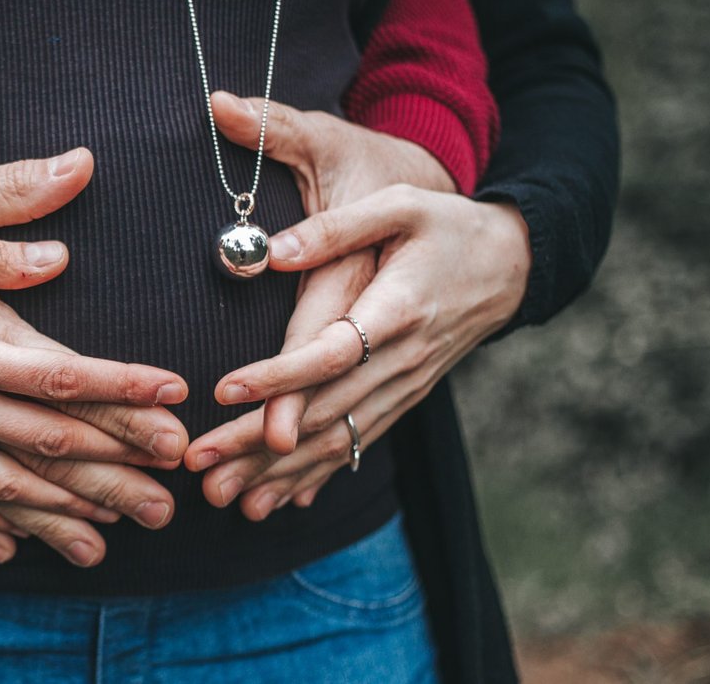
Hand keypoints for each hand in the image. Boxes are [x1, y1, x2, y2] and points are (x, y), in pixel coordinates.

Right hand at [0, 152, 188, 565]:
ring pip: (2, 487)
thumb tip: (57, 257)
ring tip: (111, 539)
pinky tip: (13, 554)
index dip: (121, 387)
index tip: (173, 396)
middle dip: (113, 468)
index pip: (58, 375)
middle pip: (45, 444)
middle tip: (169, 490)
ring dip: (60, 516)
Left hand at [186, 94, 528, 518]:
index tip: (225, 389)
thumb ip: (336, 229)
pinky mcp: (402, 401)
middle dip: (255, 441)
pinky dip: (311, 477)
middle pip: (323, 411)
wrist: (512, 267)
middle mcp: (402, 360)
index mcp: (398, 310)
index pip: (332, 353)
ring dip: (275, 472)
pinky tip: (271, 501)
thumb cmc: (447, 228)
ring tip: (218, 494)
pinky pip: (354, 447)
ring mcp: (404, 388)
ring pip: (335, 440)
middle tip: (197, 460)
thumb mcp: (399, 207)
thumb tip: (271, 251)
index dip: (279, 376)